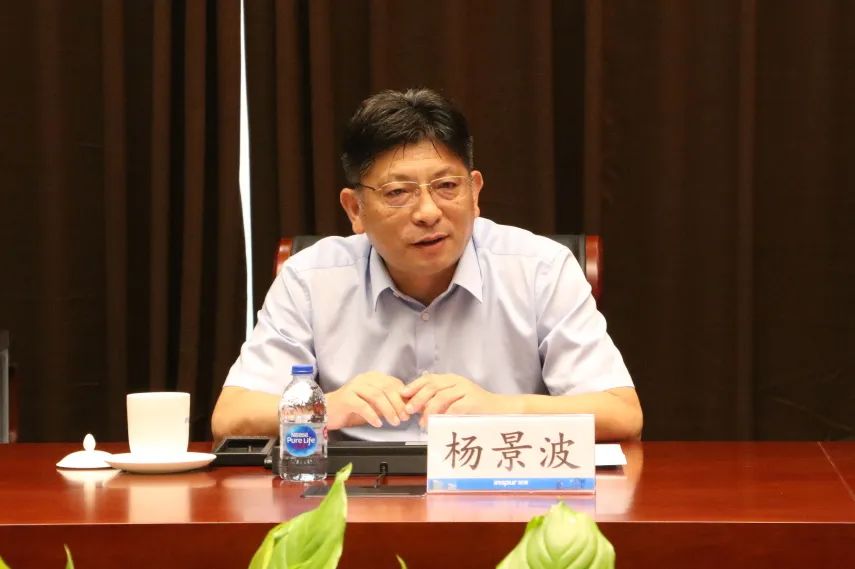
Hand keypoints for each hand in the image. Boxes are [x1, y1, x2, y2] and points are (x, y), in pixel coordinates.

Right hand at [326, 372, 409, 429]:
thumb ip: (387, 403)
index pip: (393, 383)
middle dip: (398, 404)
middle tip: (404, 417)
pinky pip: (362, 405)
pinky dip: (372, 415)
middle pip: (386, 388)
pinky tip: (378, 423)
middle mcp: (364, 379)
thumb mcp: (373, 405)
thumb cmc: (352, 409)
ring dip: (388, 410)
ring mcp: (354, 387)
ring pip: (376, 396)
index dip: (403, 397)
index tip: (410, 410)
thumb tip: (406, 409)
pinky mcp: (346, 398)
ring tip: (394, 422)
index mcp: (373, 377)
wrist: (327, 411)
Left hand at [400, 373, 514, 427]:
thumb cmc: (476, 408)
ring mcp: (467, 390)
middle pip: (433, 386)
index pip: (429, 378)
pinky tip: (438, 423)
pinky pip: (454, 408)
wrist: (500, 410)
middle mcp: (458, 382)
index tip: (403, 394)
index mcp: (452, 379)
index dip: (414, 385)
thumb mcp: (455, 399)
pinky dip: (444, 416)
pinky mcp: (473, 401)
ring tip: (423, 422)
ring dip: (429, 410)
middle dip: (418, 398)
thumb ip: (438, 400)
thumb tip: (416, 407)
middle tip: (409, 410)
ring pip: (441, 397)